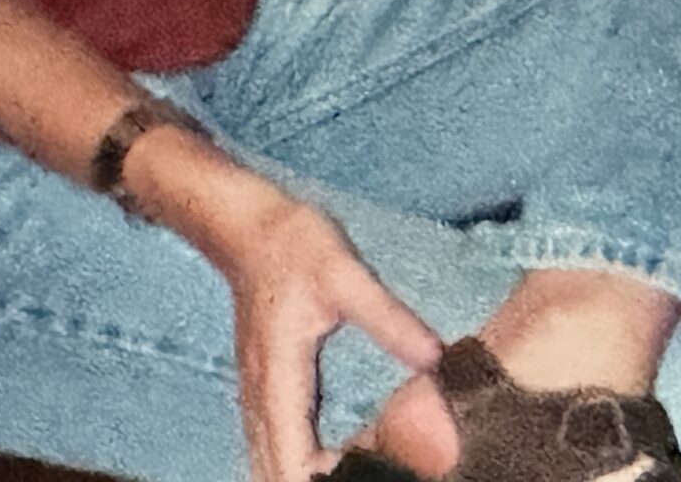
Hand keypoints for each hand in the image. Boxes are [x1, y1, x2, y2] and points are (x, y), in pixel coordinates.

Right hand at [211, 185, 442, 481]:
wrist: (246, 224)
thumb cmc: (292, 244)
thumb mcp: (347, 274)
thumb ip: (389, 319)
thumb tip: (435, 358)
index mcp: (279, 377)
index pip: (290, 458)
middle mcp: (261, 394)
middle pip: (272, 471)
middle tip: (368, 479)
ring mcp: (256, 391)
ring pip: (266, 459)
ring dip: (298, 476)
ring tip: (352, 476)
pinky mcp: (262, 384)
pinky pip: (269, 440)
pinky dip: (292, 461)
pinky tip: (323, 467)